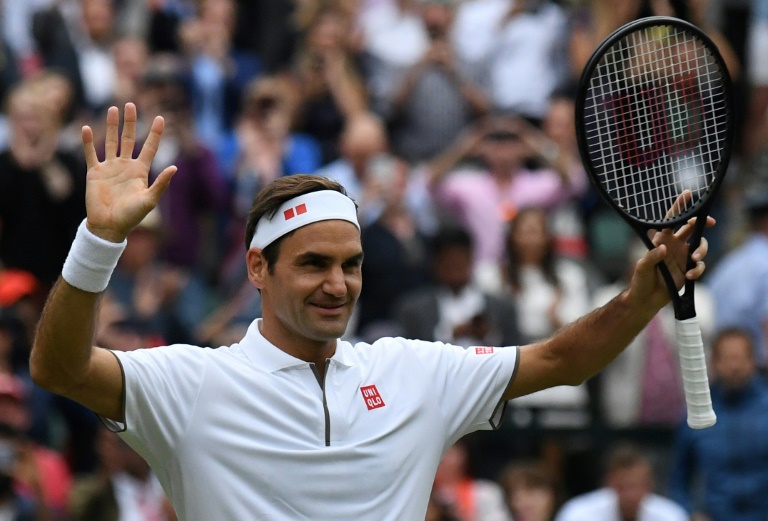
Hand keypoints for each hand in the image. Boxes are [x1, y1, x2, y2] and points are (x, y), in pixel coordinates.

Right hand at [82, 103, 176, 242]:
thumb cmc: (131, 216)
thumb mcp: (149, 200)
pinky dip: (88, 141)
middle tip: (131, 105)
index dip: (155, 133)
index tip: (160, 117)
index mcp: (140, 171)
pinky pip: (91, 153)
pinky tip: (87, 128)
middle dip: (130, 122)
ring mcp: (110, 168)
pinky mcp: (95, 172)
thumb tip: (175, 167)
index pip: (149, 147)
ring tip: (113, 109)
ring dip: (112, 126)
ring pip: (111, 141)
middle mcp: (125, 166)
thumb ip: (161, 183)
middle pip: (129, 139)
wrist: (109, 226)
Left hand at [626, 191, 713, 310]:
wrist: (647, 299)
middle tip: (711, 222)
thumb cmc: (640, 281)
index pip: (671, 219)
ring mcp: (682, 256)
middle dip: (703, 222)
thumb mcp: (642, 268)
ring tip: (695, 260)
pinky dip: (698, 269)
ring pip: (700, 245)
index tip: (688, 194)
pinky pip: (700, 265)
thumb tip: (663, 248)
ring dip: (702, 250)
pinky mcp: (688, 269)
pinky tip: (690, 275)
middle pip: (692, 227)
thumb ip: (651, 257)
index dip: (679, 206)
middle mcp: (673, 245)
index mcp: (661, 239)